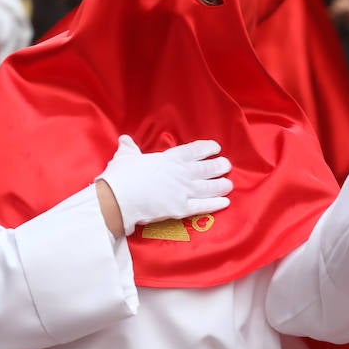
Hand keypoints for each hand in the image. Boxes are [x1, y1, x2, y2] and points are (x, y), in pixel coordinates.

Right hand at [96, 136, 231, 232]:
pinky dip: (216, 204)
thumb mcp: (125, 157)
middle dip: (219, 166)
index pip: (194, 150)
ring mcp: (184, 191)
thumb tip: (125, 140)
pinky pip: (203, 206)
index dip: (207, 148)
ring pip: (209, 187)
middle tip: (227, 165)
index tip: (216, 148)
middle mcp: (181, 173)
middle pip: (206, 169)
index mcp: (169, 159)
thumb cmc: (121, 176)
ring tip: (229, 184)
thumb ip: (129, 149)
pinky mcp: (181, 209)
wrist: (119, 198)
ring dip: (221, 185)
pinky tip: (225, 202)